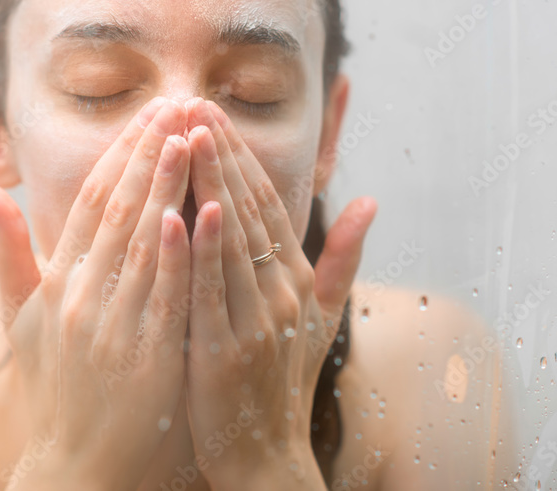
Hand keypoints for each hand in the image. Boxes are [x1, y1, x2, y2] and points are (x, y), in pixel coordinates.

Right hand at [0, 97, 194, 490]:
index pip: (87, 203)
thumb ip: (12, 255)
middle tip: (178, 104)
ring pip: (142, 243)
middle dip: (149, 153)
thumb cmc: (54, 387)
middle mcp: (79, 297)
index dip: (118, 155)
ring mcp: (111, 327)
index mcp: (55, 284)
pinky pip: (164, 296)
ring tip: (191, 137)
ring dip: (167, 186)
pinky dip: (177, 253)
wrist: (74, 464)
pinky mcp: (146, 359)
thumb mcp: (23, 322)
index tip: (147, 114)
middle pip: (117, 211)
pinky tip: (193, 212)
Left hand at [180, 98, 376, 485]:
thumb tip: (373, 201)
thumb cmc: (282, 380)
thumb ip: (342, 259)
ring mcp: (255, 322)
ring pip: (228, 240)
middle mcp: (281, 293)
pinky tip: (185, 211)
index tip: (208, 112)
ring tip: (183, 134)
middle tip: (188, 101)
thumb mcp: (320, 317)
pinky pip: (210, 293)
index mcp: (295, 279)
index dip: (237, 155)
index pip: (265, 202)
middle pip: (245, 209)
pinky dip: (200, 251)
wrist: (265, 455)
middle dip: (215, 152)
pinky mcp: (225, 352)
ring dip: (206, 184)